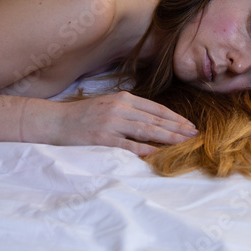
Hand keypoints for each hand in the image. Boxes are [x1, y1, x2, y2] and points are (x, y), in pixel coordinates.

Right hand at [53, 91, 197, 156]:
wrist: (56, 121)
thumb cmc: (84, 115)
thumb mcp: (109, 106)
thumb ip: (130, 110)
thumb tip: (154, 121)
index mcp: (123, 98)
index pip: (156, 108)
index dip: (175, 117)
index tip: (189, 125)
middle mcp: (119, 108)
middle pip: (155, 119)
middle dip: (177, 127)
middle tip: (195, 134)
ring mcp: (111, 123)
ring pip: (146, 130)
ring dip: (167, 137)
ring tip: (183, 142)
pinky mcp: (102, 138)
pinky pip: (128, 144)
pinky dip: (144, 148)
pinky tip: (158, 152)